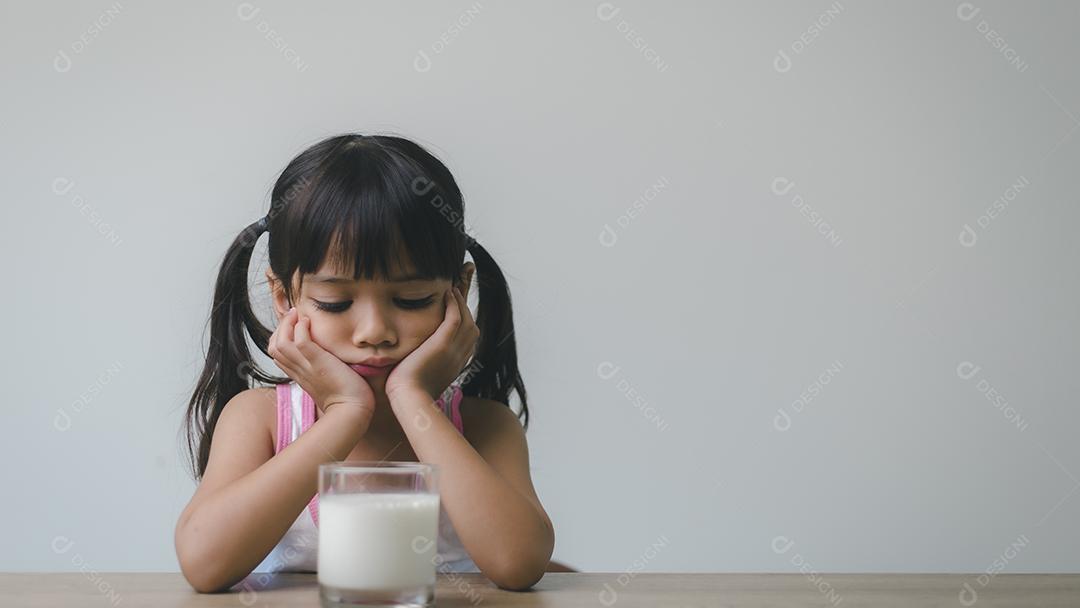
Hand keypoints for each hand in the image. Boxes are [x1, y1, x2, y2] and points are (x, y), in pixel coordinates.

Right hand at [268, 307, 376, 425]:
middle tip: (293, 315)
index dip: (281, 337)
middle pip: (274, 347)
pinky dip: (300, 328)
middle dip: (280, 327)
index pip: (278, 354)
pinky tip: (308, 321)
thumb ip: (323, 369)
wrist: (353, 411)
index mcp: (300, 375)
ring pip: (280, 343)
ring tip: (298, 314)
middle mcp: (299, 371)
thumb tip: (331, 357)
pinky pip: (300, 342)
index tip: (293, 325)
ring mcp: (307, 367)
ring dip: (287, 324)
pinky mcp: (318, 363)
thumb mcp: (329, 381)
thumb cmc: (347, 399)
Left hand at [385, 286, 478, 401]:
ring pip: (467, 320)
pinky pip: (455, 319)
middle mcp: (460, 356)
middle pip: (472, 327)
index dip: (466, 321)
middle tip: (460, 290)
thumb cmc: (408, 392)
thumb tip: (416, 362)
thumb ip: (425, 366)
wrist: (408, 399)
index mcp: (456, 364)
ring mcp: (453, 350)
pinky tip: (448, 293)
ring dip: (461, 302)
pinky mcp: (442, 345)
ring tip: (453, 290)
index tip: (460, 309)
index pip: (467, 339)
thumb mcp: (422, 377)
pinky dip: (455, 304)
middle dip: (467, 308)